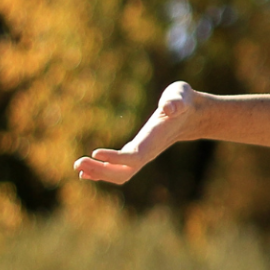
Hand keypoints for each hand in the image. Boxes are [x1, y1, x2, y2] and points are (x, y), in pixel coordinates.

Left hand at [74, 81, 206, 184]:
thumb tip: (169, 108)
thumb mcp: (180, 95)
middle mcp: (148, 152)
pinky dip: (102, 171)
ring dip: (99, 173)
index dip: (116, 157)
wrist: (191, 116)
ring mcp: (142, 155)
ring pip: (120, 174)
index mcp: (154, 140)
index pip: (135, 156)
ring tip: (78, 167)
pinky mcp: (137, 153)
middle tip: (78, 162)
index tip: (95, 152)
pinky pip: (119, 169)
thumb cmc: (182, 102)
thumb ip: (175, 101)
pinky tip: (86, 170)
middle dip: (101, 170)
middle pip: (124, 172)